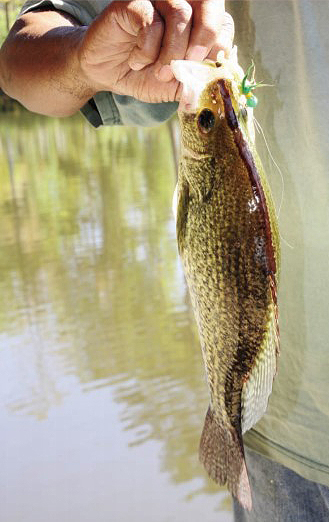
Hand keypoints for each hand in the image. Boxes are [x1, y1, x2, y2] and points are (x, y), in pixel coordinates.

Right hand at [78, 0, 233, 102]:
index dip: (219, 46)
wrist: (108, 73)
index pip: (223, 23)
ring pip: (181, 13)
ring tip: (159, 71)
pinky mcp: (134, 3)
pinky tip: (138, 61)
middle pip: (209, 3)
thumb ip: (199, 80)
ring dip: (172, 52)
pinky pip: (151, 21)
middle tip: (191, 62)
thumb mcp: (177, 84)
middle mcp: (181, 4)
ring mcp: (157, 0)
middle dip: (205, 37)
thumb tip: (221, 79)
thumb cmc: (145, 74)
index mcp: (197, 22)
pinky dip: (147, 50)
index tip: (205, 70)